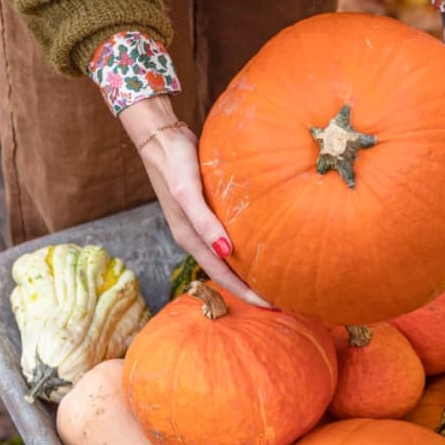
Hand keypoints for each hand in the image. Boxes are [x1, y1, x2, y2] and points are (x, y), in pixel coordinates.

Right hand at [119, 95, 271, 306]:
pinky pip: (226, 235)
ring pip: (226, 255)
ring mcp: (199, 223)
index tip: (272, 306)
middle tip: (282, 299)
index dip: (245, 293)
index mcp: (189, 238)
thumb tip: (226, 252)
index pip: (222, 275)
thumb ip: (204, 221)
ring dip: (247, 269)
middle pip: (226, 271)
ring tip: (274, 276)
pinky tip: (259, 241)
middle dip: (250, 288)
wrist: (162, 138)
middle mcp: (195, 236)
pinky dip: (243, 245)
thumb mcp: (186, 191)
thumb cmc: (174, 162)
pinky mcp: (205, 208)